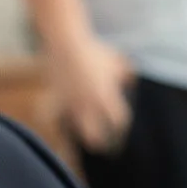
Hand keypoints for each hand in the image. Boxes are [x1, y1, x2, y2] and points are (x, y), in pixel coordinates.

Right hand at [50, 33, 133, 153]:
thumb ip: (126, 73)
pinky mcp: (56, 98)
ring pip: (74, 129)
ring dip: (80, 132)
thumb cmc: (94, 50)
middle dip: (98, 142)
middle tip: (101, 144)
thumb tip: (130, 81)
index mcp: (106, 96)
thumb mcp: (116, 60)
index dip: (119, 124)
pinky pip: (56, 117)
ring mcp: (71, 103)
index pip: (118, 120)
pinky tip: (60, 124)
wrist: (66, 43)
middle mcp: (88, 104)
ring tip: (83, 134)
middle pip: (93, 135)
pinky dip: (57, 122)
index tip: (118, 124)